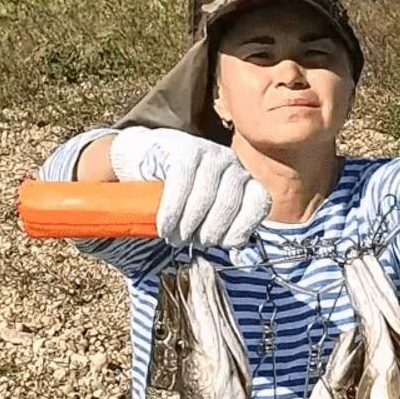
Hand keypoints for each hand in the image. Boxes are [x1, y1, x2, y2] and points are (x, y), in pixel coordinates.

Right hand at [109, 127, 267, 249]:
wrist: (140, 162)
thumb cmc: (175, 196)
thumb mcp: (202, 216)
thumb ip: (221, 231)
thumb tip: (236, 250)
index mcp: (244, 182)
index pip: (259, 204)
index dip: (239, 230)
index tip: (219, 243)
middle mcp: (232, 164)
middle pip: (228, 206)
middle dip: (207, 233)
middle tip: (189, 242)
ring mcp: (210, 153)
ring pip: (206, 197)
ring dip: (187, 226)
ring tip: (173, 236)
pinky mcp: (185, 149)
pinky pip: (182, 184)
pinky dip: (171, 212)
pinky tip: (164, 226)